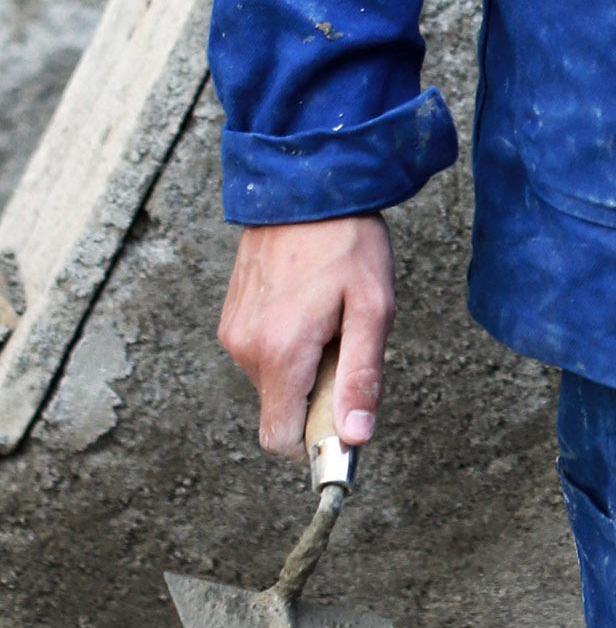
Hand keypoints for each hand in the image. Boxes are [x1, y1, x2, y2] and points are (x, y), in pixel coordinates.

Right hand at [217, 215, 392, 457]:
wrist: (306, 186)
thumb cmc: (346, 243)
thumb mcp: (372, 309)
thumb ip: (361, 377)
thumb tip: (355, 436)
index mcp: (280, 352)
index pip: (280, 437)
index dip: (313, 441)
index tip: (342, 420)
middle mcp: (245, 348)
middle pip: (281, 409)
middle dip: (316, 394)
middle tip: (344, 342)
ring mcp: (232, 332)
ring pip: (273, 382)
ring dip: (304, 366)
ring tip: (327, 317)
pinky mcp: (230, 318)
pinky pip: (262, 355)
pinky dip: (288, 346)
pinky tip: (308, 307)